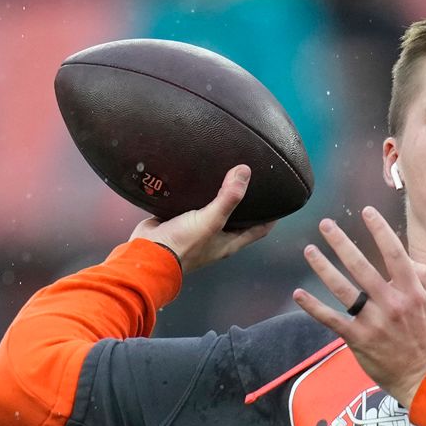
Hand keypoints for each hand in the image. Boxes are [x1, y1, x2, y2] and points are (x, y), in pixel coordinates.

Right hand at [131, 164, 274, 272]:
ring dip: (220, 195)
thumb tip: (245, 171)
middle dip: (246, 201)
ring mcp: (198, 229)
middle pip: (238, 217)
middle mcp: (217, 236)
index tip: (279, 197)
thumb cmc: (184, 244)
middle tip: (254, 178)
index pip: (260, 229)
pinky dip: (198, 193)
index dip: (271, 215)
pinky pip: (193, 204)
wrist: (147, 253)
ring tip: (228, 172)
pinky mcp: (180, 220)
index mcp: (230, 242)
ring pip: (214, 209)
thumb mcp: (211, 220)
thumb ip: (228, 198)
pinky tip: (200, 177)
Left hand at [292, 206, 425, 407]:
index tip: (366, 212)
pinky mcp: (358, 339)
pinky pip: (331, 319)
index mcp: (411, 292)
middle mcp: (391, 303)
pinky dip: (313, 307)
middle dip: (341, 243)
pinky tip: (298, 294)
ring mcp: (373, 321)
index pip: (394, 254)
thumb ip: (422, 281)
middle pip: (362, 266)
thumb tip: (411, 262)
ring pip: (343, 289)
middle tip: (325, 225)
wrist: (422, 377)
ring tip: (310, 250)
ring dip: (323, 268)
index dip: (379, 231)